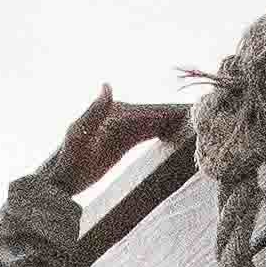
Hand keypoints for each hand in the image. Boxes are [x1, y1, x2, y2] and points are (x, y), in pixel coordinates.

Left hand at [40, 89, 191, 192]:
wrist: (63, 180)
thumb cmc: (70, 161)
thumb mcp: (80, 137)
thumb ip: (95, 112)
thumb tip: (107, 86)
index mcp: (112, 113)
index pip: (147, 111)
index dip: (168, 112)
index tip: (188, 111)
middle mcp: (120, 116)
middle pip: (154, 115)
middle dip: (176, 114)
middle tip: (202, 113)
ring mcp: (123, 128)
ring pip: (154, 122)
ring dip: (173, 121)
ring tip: (196, 121)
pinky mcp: (124, 140)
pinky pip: (148, 132)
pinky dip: (163, 129)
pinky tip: (177, 131)